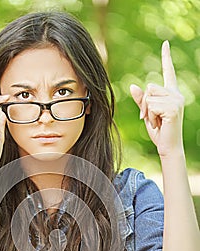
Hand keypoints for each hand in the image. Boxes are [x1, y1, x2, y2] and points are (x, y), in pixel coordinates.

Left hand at [130, 41, 183, 157]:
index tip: (165, 44)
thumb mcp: (147, 113)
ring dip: (147, 111)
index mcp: (171, 93)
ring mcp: (176, 100)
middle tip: (151, 118)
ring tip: (156, 121)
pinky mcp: (173, 108)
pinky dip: (150, 116)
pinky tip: (159, 124)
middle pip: (150, 87)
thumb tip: (132, 85)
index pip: (168, 71)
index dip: (166, 57)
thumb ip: (141, 100)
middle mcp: (176, 94)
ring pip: (149, 96)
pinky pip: (151, 105)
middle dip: (145, 104)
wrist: (168, 147)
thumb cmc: (159, 131)